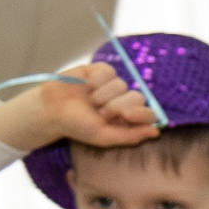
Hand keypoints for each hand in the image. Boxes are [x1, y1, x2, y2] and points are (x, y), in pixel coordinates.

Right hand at [0, 59, 159, 154]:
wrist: (51, 109)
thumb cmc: (78, 125)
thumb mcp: (104, 137)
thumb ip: (131, 136)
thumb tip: (156, 132)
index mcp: (128, 118)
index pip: (149, 113)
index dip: (141, 113)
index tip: (125, 115)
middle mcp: (124, 100)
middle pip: (137, 97)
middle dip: (116, 106)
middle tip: (99, 112)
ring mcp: (113, 85)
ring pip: (121, 84)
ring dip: (102, 95)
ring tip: (90, 101)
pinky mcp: (100, 71)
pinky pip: (108, 71)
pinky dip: (96, 80)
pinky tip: (86, 86)